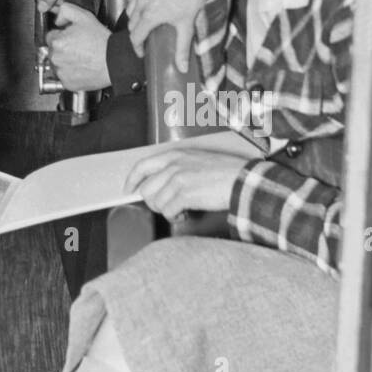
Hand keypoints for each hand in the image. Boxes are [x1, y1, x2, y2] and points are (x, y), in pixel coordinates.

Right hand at [36, 0, 120, 10]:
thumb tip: (41, 6)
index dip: (45, 3)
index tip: (53, 5)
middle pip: (48, 2)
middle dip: (57, 5)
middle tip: (66, 1)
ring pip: (58, 5)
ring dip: (65, 6)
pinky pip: (67, 4)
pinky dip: (71, 6)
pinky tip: (77, 1)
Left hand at [45, 3, 111, 91]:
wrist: (114, 61)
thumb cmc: (101, 41)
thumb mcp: (84, 16)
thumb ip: (65, 11)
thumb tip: (57, 18)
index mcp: (57, 42)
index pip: (51, 36)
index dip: (62, 35)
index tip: (70, 38)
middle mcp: (56, 58)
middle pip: (53, 50)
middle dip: (63, 48)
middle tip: (78, 48)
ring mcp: (61, 72)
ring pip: (57, 64)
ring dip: (65, 61)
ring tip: (81, 58)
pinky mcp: (67, 83)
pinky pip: (64, 77)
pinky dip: (70, 73)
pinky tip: (81, 67)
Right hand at [124, 0, 213, 69]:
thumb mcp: (187, 25)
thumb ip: (182, 48)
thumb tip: (182, 69)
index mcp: (150, 16)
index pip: (135, 36)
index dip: (137, 47)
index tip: (142, 52)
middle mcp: (141, 2)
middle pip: (131, 23)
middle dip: (137, 32)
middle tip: (146, 36)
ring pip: (129, 7)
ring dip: (134, 16)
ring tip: (143, 19)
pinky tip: (137, 0)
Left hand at [124, 148, 244, 221]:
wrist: (242, 180)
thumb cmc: (224, 172)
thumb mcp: (196, 161)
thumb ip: (176, 168)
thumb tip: (160, 184)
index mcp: (174, 155)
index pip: (141, 166)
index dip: (132, 180)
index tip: (128, 190)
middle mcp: (173, 165)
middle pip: (146, 189)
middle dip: (154, 202)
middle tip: (168, 205)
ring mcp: (178, 180)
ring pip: (156, 203)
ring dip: (167, 210)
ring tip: (181, 209)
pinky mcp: (185, 194)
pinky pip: (168, 211)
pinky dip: (176, 217)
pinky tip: (186, 214)